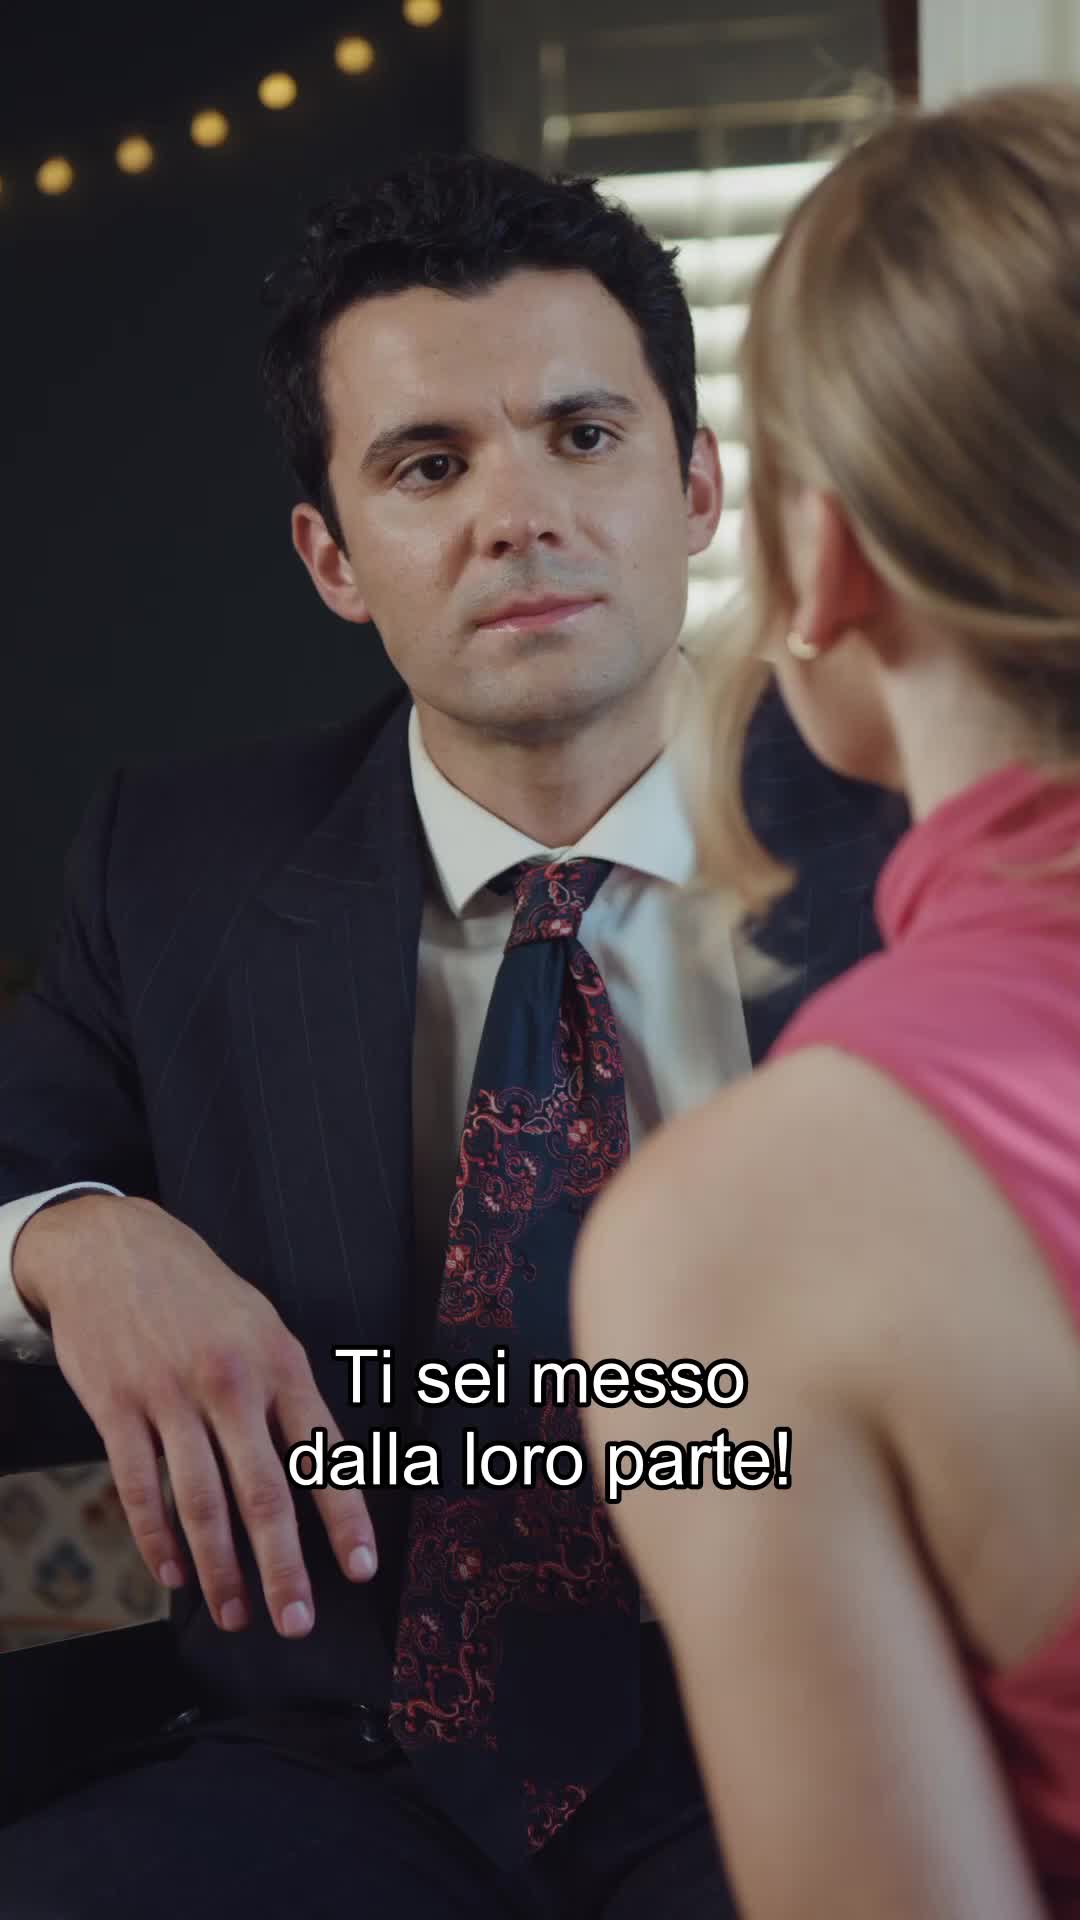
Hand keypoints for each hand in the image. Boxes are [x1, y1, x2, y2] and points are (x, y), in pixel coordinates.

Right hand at [13, 1194, 376, 1637]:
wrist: (114, 1248)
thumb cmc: (200, 1296)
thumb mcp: (262, 1327)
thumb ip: (285, 1397)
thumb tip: (320, 1471)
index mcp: (281, 1363)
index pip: (324, 1452)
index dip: (345, 1517)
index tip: (361, 1570)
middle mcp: (231, 1381)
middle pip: (264, 1492)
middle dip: (283, 1567)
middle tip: (295, 1622)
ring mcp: (171, 1395)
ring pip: (201, 1502)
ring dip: (220, 1569)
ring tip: (234, 1614)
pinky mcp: (118, 1406)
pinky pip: (141, 1487)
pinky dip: (158, 1539)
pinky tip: (174, 1573)